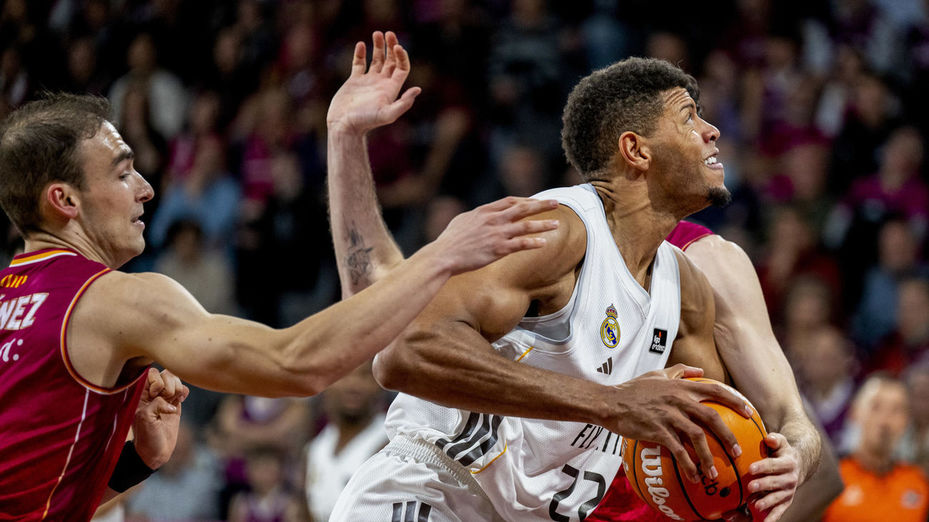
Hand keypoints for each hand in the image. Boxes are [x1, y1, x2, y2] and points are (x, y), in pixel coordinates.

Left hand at [133, 368, 189, 468]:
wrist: (155, 452)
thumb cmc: (146, 436)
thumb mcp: (146, 418)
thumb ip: (156, 403)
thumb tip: (171, 401)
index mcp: (141, 394)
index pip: (151, 373)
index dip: (157, 380)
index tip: (155, 395)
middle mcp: (153, 393)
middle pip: (165, 373)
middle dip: (169, 384)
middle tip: (166, 398)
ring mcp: (165, 398)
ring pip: (175, 379)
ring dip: (178, 387)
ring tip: (175, 399)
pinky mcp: (175, 404)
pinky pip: (183, 389)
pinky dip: (184, 392)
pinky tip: (181, 400)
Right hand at [327, 30, 420, 134]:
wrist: (345, 125)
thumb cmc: (366, 121)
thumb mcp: (387, 114)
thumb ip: (403, 103)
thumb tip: (418, 90)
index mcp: (391, 88)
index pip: (402, 67)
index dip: (402, 56)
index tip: (397, 46)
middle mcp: (381, 83)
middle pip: (391, 61)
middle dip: (392, 46)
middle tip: (389, 33)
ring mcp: (368, 81)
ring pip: (376, 59)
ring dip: (378, 46)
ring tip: (377, 33)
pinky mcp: (355, 81)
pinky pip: (359, 63)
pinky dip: (360, 53)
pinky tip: (361, 44)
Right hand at [428, 196, 559, 274]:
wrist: (444, 255)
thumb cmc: (449, 241)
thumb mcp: (462, 221)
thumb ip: (476, 217)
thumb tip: (482, 216)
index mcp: (484, 211)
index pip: (510, 201)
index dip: (525, 200)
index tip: (535, 202)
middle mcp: (493, 219)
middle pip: (523, 208)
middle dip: (541, 205)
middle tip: (556, 203)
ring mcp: (497, 234)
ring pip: (526, 226)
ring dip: (543, 224)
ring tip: (557, 224)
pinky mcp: (498, 249)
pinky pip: (521, 244)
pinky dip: (534, 242)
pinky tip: (544, 243)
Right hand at [610, 364, 752, 482]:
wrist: (610, 402)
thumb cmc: (633, 389)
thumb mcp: (657, 374)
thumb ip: (680, 371)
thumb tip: (700, 370)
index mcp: (681, 387)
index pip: (715, 390)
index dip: (735, 401)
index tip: (749, 412)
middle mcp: (678, 400)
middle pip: (712, 417)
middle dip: (728, 436)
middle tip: (737, 452)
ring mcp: (668, 416)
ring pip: (697, 437)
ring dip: (709, 456)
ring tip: (715, 472)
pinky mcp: (657, 431)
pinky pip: (678, 450)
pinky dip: (688, 465)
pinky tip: (693, 476)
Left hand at [745, 433, 800, 520]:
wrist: (797, 466)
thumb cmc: (781, 452)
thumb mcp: (780, 443)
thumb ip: (775, 440)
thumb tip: (769, 438)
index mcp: (788, 463)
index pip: (774, 465)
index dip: (763, 467)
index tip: (750, 468)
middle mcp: (790, 479)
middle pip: (775, 483)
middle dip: (762, 485)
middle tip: (750, 487)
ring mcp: (788, 492)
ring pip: (777, 498)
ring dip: (766, 502)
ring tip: (754, 504)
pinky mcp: (786, 502)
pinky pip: (779, 511)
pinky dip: (772, 518)